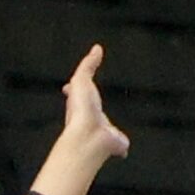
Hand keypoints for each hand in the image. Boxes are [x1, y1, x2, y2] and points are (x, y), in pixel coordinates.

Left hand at [58, 43, 129, 159]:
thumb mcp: (82, 79)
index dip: (76, 88)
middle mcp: (90, 118)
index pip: (76, 93)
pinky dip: (121, 144)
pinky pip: (120, 143)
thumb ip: (88, 64)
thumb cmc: (83, 110)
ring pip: (105, 128)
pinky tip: (122, 145)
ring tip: (108, 126)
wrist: (90, 138)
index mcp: (80, 103)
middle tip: (94, 104)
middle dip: (92, 108)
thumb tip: (96, 49)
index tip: (72, 86)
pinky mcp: (115, 142)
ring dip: (107, 127)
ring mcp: (103, 131)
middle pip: (91, 111)